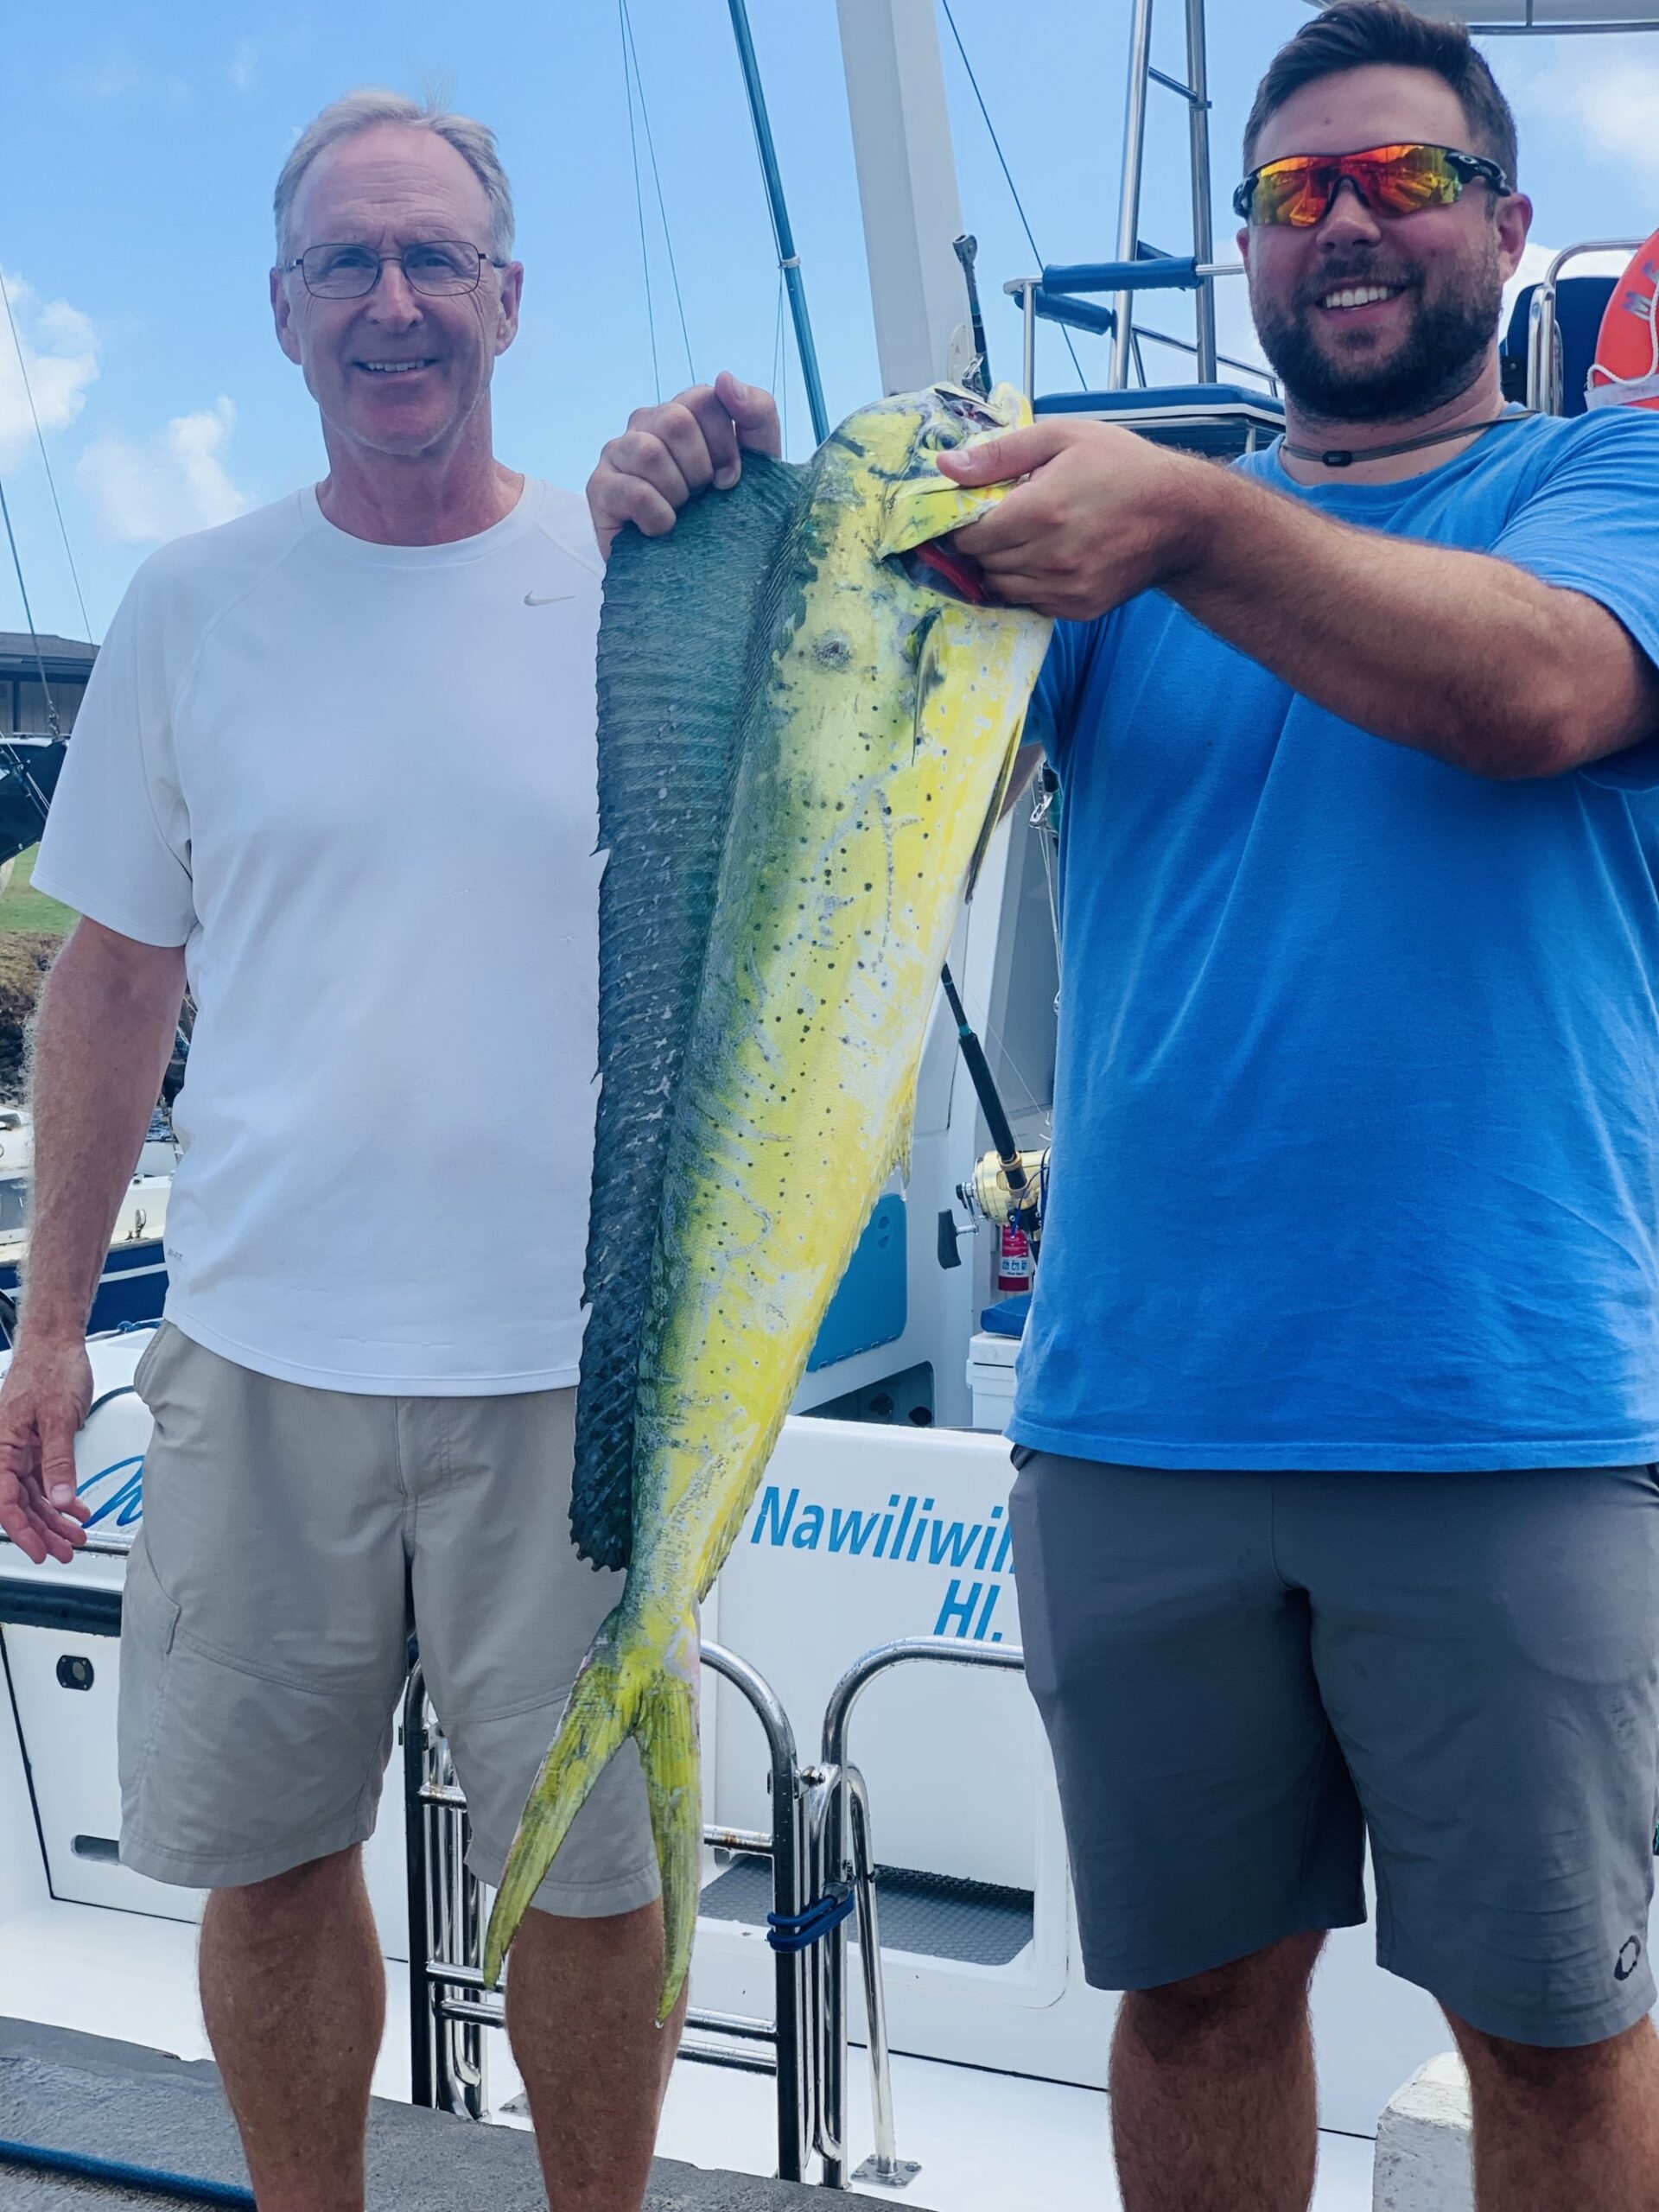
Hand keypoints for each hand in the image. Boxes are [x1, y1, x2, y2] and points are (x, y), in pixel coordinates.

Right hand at [0, 1333, 92, 1563]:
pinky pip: (46, 1479)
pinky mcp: (38, 1445)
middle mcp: (6, 1451)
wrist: (56, 1343)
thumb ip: (59, 1461)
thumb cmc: (50, 1369)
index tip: (40, 1549)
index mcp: (1, 1446)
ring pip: (35, 1495)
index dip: (22, 1530)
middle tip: (65, 1551)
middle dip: (43, 1531)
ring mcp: (22, 1450)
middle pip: (20, 1504)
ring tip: (77, 1536)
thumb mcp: (59, 1417)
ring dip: (55, 1518)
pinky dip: (62, 1496)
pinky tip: (77, 1510)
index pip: (5, 1500)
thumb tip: (60, 1499)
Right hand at [587, 370, 782, 558]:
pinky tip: (663, 530)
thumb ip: (757, 413)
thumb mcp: (761, 463)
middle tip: (701, 498)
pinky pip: (633, 491)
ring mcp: (617, 454)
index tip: (730, 480)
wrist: (701, 572)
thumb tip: (725, 378)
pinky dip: (659, 517)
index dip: (725, 443)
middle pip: (675, 420)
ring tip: (681, 513)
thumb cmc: (728, 514)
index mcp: (682, 412)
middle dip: (700, 469)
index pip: (704, 398)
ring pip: (648, 452)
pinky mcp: (599, 490)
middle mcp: (645, 425)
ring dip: (677, 493)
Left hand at [938, 418, 1211, 621]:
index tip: (973, 512)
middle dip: (983, 544)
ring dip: (1002, 566)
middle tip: (1004, 521)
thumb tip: (945, 466)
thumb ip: (999, 453)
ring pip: (1002, 588)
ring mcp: (1065, 588)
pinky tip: (1050, 558)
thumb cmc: (1123, 466)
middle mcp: (1049, 556)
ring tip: (1028, 538)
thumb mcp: (1063, 437)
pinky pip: (1030, 603)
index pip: (970, 536)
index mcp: (1040, 510)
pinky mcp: (1078, 608)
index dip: (963, 525)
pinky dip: (1029, 584)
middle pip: (983, 563)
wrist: (1182, 517)